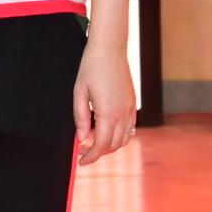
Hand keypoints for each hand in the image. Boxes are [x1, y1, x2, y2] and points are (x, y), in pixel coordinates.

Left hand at [72, 32, 137, 163]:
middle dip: (98, 153)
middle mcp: (123, 114)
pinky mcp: (133, 104)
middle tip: (82, 152)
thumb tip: (81, 138)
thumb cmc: (91, 68)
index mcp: (108, 112)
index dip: (90, 156)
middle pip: (113, 145)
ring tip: (93, 144)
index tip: (80, 161)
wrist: (110, 49)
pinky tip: (106, 133)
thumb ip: (80, 117)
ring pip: (123, 139)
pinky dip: (119, 136)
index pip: (101, 145)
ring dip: (109, 146)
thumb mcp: (79, 92)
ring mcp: (130, 109)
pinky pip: (129, 128)